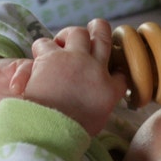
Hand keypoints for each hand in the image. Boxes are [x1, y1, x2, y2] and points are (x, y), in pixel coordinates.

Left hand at [20, 19, 127, 135]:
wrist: (52, 129)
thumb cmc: (72, 132)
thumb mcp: (96, 122)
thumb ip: (99, 107)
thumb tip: (95, 105)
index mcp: (110, 90)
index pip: (121, 73)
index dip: (115, 69)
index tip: (109, 71)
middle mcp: (96, 69)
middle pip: (103, 36)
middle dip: (99, 29)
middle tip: (93, 30)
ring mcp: (74, 60)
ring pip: (77, 32)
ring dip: (67, 36)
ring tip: (60, 44)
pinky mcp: (51, 58)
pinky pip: (45, 42)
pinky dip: (41, 48)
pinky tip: (39, 57)